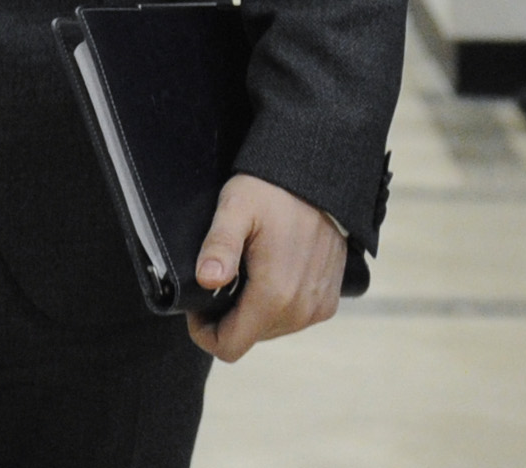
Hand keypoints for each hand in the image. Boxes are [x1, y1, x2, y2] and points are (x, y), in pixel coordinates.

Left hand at [187, 174, 343, 362]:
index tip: (197, 304)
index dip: (205, 332)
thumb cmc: (273, 190)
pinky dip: (274, 305)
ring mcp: (318, 308)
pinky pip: (291, 319)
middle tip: (219, 278)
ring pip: (269, 330)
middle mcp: (301, 310)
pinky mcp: (328, 301)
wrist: (319, 180)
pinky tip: (267, 274)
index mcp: (275, 295)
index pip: (229, 346)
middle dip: (227, 318)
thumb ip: (220, 245)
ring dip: (250, 311)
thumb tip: (208, 280)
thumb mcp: (235, 208)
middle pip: (248, 338)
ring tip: (243, 273)